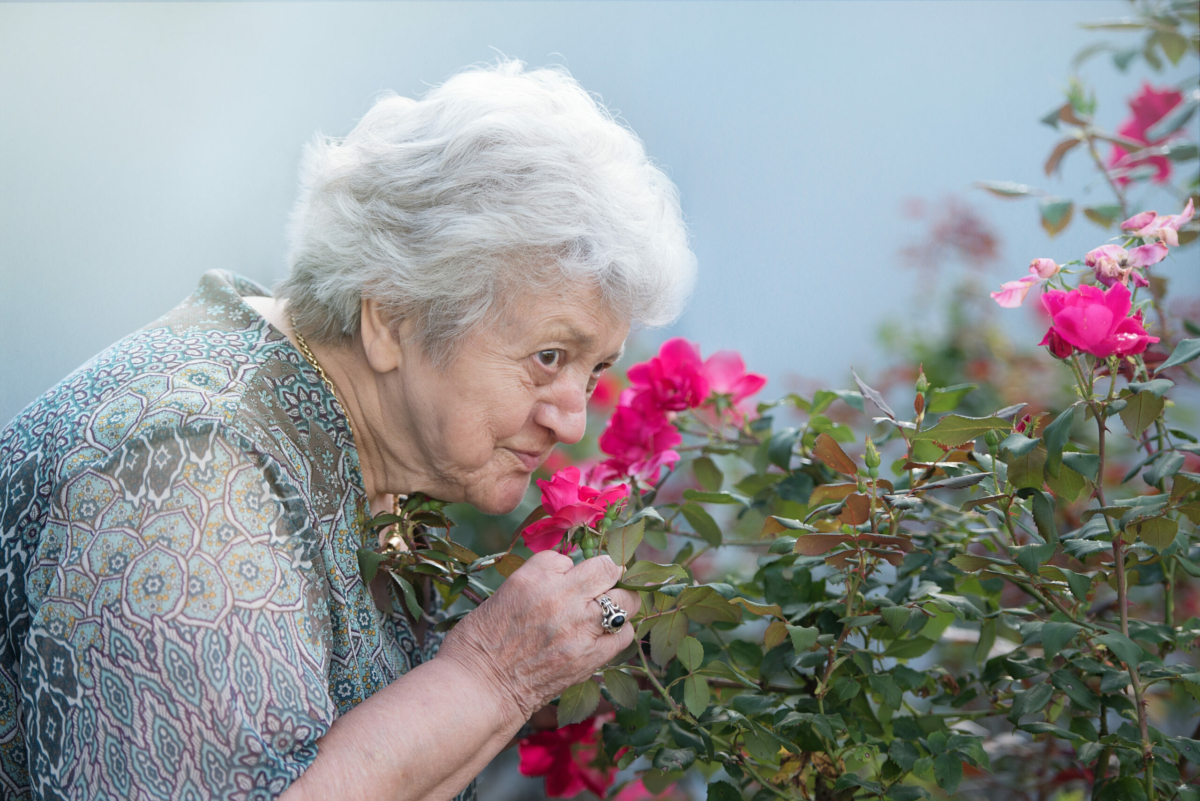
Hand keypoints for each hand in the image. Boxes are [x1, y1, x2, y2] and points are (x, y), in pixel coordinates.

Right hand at [436, 551, 639, 723]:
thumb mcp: (505, 594)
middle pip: (608, 569)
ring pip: (626, 600)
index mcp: (534, 577)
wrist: (478, 688)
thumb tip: (569, 577)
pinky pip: (624, 634)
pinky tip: (603, 636)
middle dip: (607, 576)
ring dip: (620, 603)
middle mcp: (561, 596)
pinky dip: (618, 632)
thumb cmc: (481, 642)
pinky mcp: (590, 657)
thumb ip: (541, 582)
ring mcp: (579, 627)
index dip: (569, 570)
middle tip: (601, 587)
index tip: (568, 580)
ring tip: (607, 612)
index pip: (568, 557)